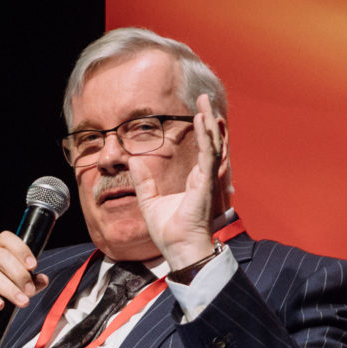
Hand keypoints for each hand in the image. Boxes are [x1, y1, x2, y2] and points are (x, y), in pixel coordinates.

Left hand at [136, 93, 230, 270]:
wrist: (178, 249)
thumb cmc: (169, 232)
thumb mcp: (149, 202)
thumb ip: (144, 181)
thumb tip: (133, 161)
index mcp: (196, 181)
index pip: (202, 150)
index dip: (201, 130)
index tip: (198, 112)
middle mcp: (204, 178)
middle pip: (211, 142)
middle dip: (209, 118)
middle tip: (204, 97)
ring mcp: (207, 180)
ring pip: (213, 144)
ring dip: (210, 121)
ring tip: (206, 102)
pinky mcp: (206, 184)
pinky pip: (207, 155)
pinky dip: (206, 137)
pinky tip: (202, 121)